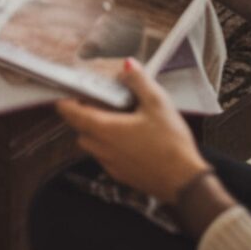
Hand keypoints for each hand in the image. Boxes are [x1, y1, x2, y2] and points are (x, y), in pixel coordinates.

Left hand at [58, 59, 207, 202]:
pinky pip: (106, 157)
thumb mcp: (157, 104)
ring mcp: (111, 165)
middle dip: (82, 115)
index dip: (65, 102)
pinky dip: (109, 146)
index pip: (72, 114)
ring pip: (92, 145)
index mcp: (105, 129)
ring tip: (116, 118)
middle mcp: (102, 149)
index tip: (66, 92)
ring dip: (96, 131)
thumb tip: (126, 66)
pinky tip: (130, 139)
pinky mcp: (122, 176)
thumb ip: (138, 81)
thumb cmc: (170, 145)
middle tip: (96, 101)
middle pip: (80, 129)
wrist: (185, 184)